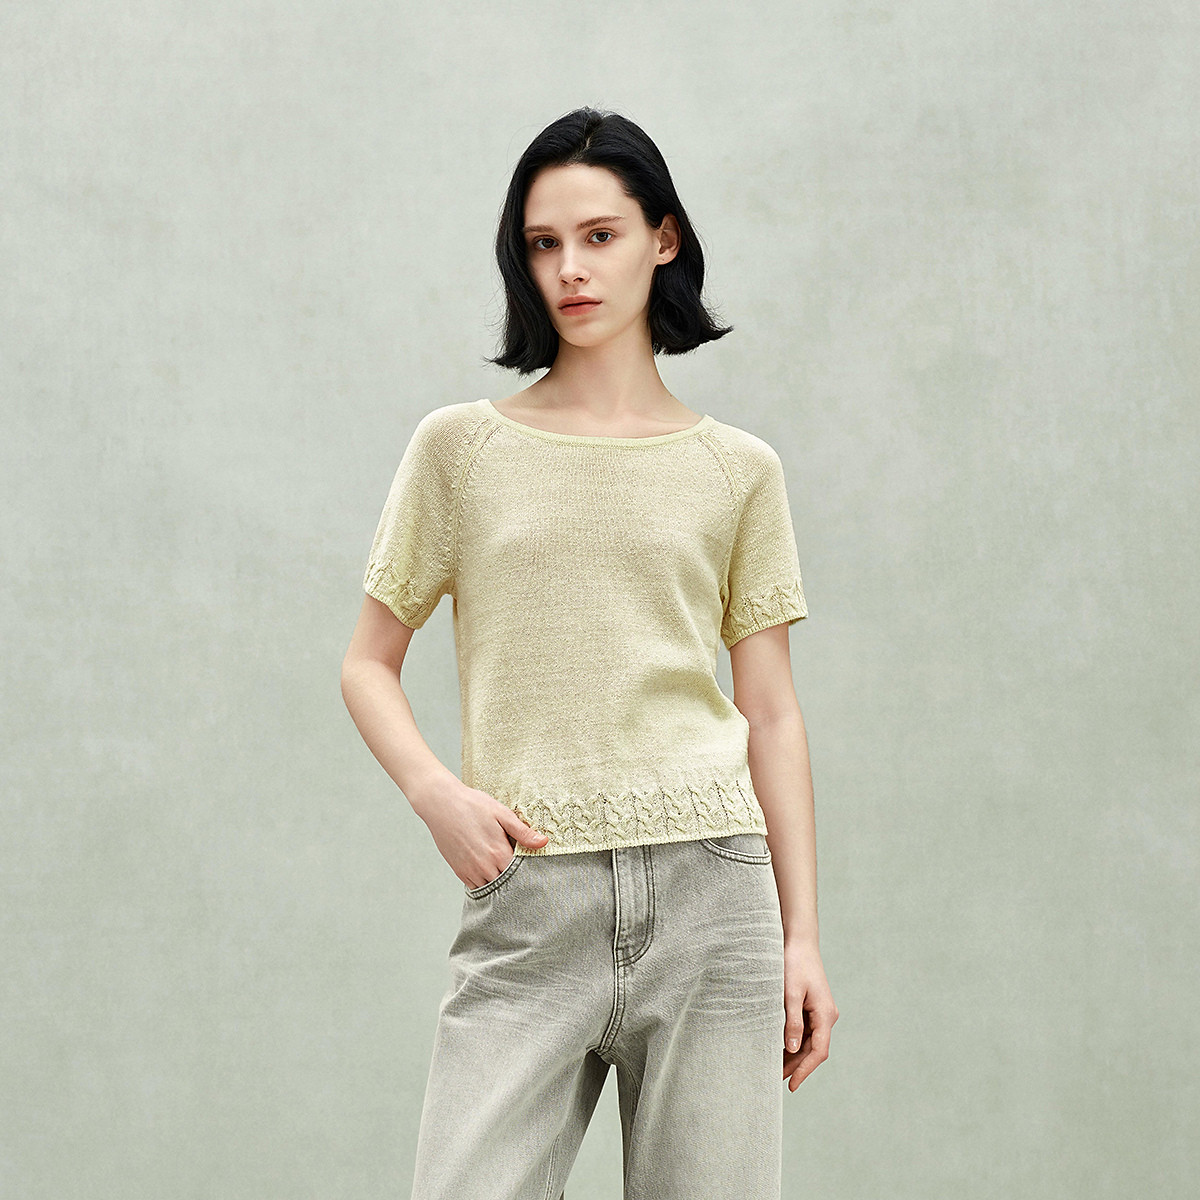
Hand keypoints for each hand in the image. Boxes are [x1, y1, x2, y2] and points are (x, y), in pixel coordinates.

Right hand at [415, 778, 548, 889]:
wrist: (442, 804)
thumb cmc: (473, 805)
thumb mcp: (502, 814)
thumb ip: (523, 832)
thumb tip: (544, 842)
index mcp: (498, 853)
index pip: (521, 874)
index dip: (528, 871)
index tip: (534, 867)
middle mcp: (484, 867)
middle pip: (507, 884)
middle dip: (515, 879)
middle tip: (522, 872)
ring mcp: (470, 871)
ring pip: (491, 888)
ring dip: (499, 882)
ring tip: (505, 870)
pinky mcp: (459, 871)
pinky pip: (476, 886)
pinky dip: (484, 882)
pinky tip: (489, 871)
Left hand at [782, 940, 837, 1090]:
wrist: (798, 940)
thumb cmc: (794, 963)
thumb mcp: (790, 993)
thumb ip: (792, 1022)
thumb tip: (793, 1049)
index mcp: (825, 1014)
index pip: (819, 1051)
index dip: (805, 1070)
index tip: (791, 1085)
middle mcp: (826, 1016)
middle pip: (814, 1049)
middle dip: (797, 1066)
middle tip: (775, 1079)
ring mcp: (820, 1012)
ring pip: (809, 1041)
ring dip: (794, 1055)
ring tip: (774, 1068)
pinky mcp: (812, 1007)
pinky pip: (805, 1030)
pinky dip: (793, 1041)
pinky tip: (778, 1047)